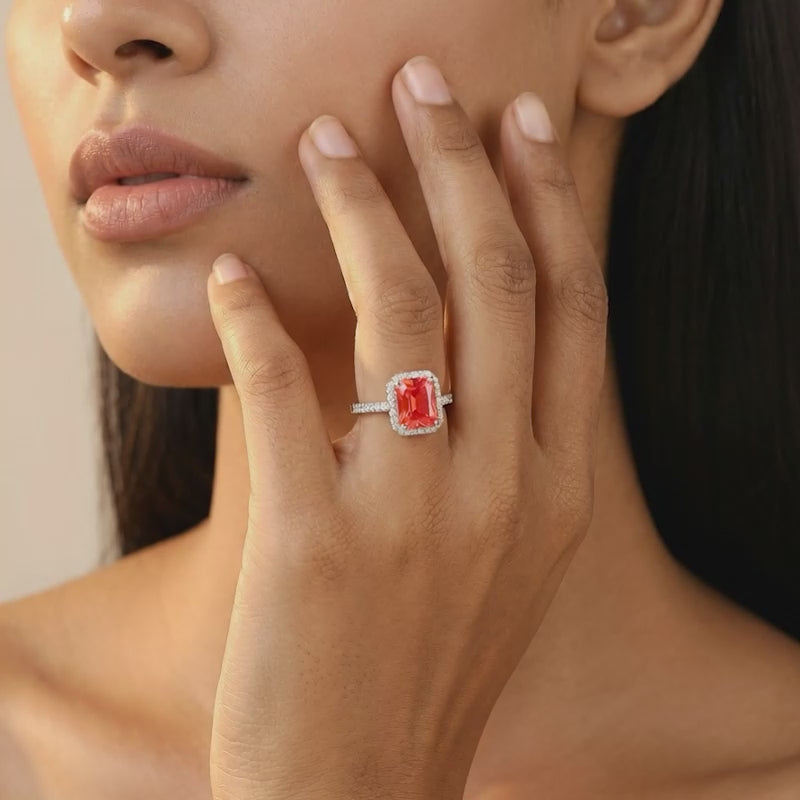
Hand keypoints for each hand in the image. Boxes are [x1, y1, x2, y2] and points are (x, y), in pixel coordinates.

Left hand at [205, 55, 607, 799]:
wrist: (362, 791)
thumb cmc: (428, 664)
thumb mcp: (499, 555)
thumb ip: (497, 445)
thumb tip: (450, 331)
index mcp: (554, 487)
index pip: (570, 308)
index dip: (547, 201)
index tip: (522, 122)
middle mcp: (502, 489)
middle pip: (497, 284)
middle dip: (464, 165)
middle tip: (426, 83)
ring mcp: (413, 518)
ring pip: (403, 318)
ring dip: (363, 211)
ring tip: (325, 143)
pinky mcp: (315, 546)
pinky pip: (289, 397)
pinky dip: (257, 323)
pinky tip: (234, 276)